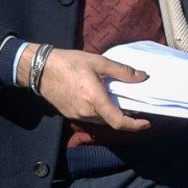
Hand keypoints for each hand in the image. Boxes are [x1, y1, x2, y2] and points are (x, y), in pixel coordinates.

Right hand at [35, 48, 151, 133]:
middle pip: (111, 120)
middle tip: (133, 102)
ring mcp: (77, 115)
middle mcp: (86, 112)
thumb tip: (142, 77)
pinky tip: (101, 97)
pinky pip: (90, 117)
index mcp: (95, 100)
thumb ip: (122, 71)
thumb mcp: (98, 62)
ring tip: (117, 98)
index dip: (135, 125)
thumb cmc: (69, 63)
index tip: (147, 123)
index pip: (118, 121)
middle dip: (124, 115)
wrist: (40, 69)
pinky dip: (100, 111)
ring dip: (111, 113)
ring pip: (101, 119)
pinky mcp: (70, 114)